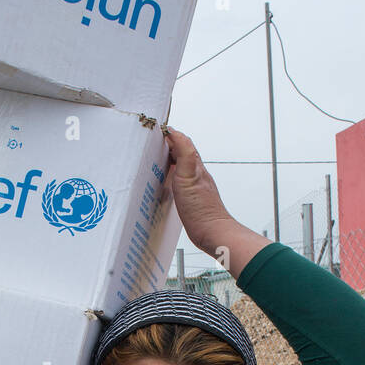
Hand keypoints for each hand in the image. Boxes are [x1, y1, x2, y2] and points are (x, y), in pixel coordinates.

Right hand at [163, 127, 234, 254]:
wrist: (212, 233)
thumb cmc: (201, 210)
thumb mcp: (188, 177)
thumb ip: (185, 153)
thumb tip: (176, 133)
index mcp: (195, 167)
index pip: (183, 142)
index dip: (170, 135)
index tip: (156, 131)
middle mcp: (196, 175)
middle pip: (181, 154)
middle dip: (167, 146)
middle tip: (152, 144)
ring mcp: (194, 187)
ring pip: (180, 168)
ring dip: (168, 161)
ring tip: (154, 161)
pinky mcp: (191, 200)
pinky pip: (179, 182)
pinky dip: (170, 178)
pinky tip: (164, 184)